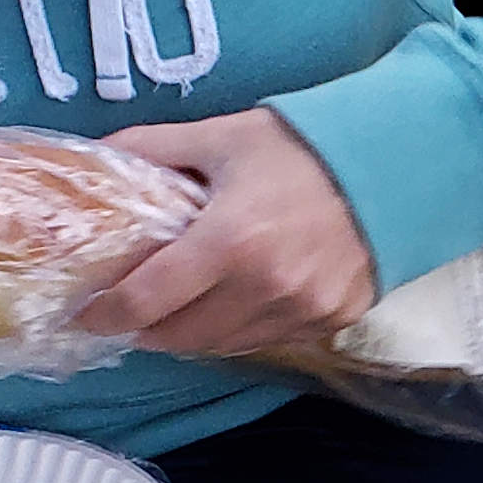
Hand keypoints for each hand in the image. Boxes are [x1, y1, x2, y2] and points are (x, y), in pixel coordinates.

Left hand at [82, 110, 378, 356]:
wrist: (396, 162)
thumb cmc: (302, 146)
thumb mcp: (220, 136)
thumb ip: (153, 149)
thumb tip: (95, 158)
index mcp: (228, 243)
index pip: (145, 301)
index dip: (106, 314)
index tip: (86, 313)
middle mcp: (265, 288)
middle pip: (180, 337)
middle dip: (146, 329)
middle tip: (130, 312)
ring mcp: (303, 310)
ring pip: (224, 346)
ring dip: (192, 335)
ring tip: (177, 312)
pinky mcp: (332, 320)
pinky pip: (267, 339)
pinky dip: (239, 330)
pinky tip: (231, 305)